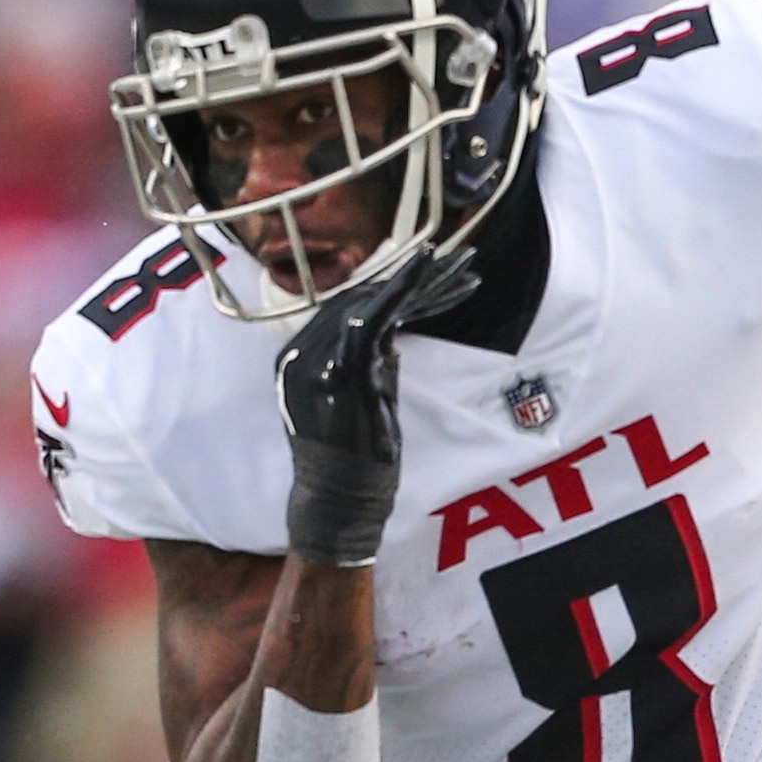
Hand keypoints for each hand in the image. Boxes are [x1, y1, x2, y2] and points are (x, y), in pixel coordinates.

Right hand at [276, 249, 478, 566]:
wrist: (336, 503)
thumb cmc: (349, 463)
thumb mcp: (358, 406)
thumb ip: (369, 370)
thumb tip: (391, 341)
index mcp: (300, 360)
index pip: (347, 311)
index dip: (390, 289)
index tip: (428, 272)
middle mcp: (302, 352)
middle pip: (362, 298)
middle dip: (415, 277)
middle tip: (457, 257)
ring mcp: (321, 358)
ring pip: (373, 300)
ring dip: (423, 279)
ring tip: (462, 262)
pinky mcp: (347, 368)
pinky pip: (376, 315)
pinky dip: (406, 288)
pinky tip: (429, 267)